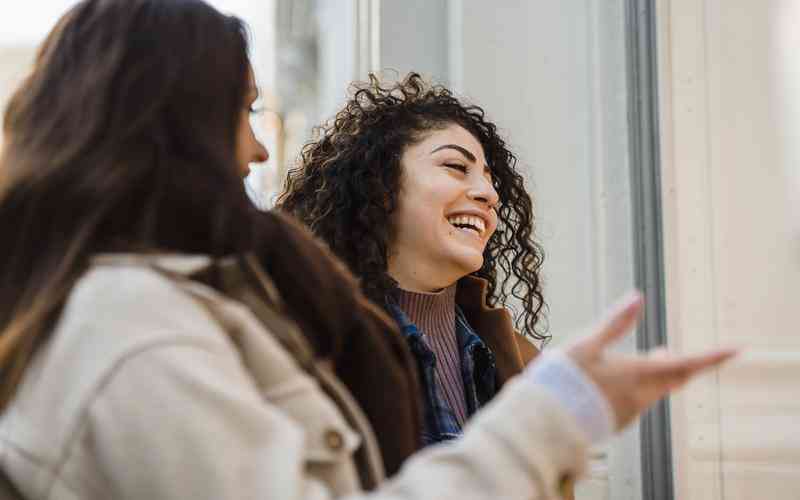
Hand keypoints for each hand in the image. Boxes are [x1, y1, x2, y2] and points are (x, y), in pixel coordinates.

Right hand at [566, 293, 736, 429]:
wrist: (545, 421)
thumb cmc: (564, 378)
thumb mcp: (586, 343)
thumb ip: (615, 322)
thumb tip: (638, 297)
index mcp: (636, 373)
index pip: (686, 364)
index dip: (713, 356)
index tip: (737, 349)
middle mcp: (640, 395)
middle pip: (674, 378)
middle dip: (678, 364)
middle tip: (666, 350)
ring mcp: (631, 412)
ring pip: (655, 390)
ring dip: (655, 375)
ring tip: (641, 361)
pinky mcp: (619, 422)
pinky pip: (638, 402)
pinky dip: (637, 388)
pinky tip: (616, 383)